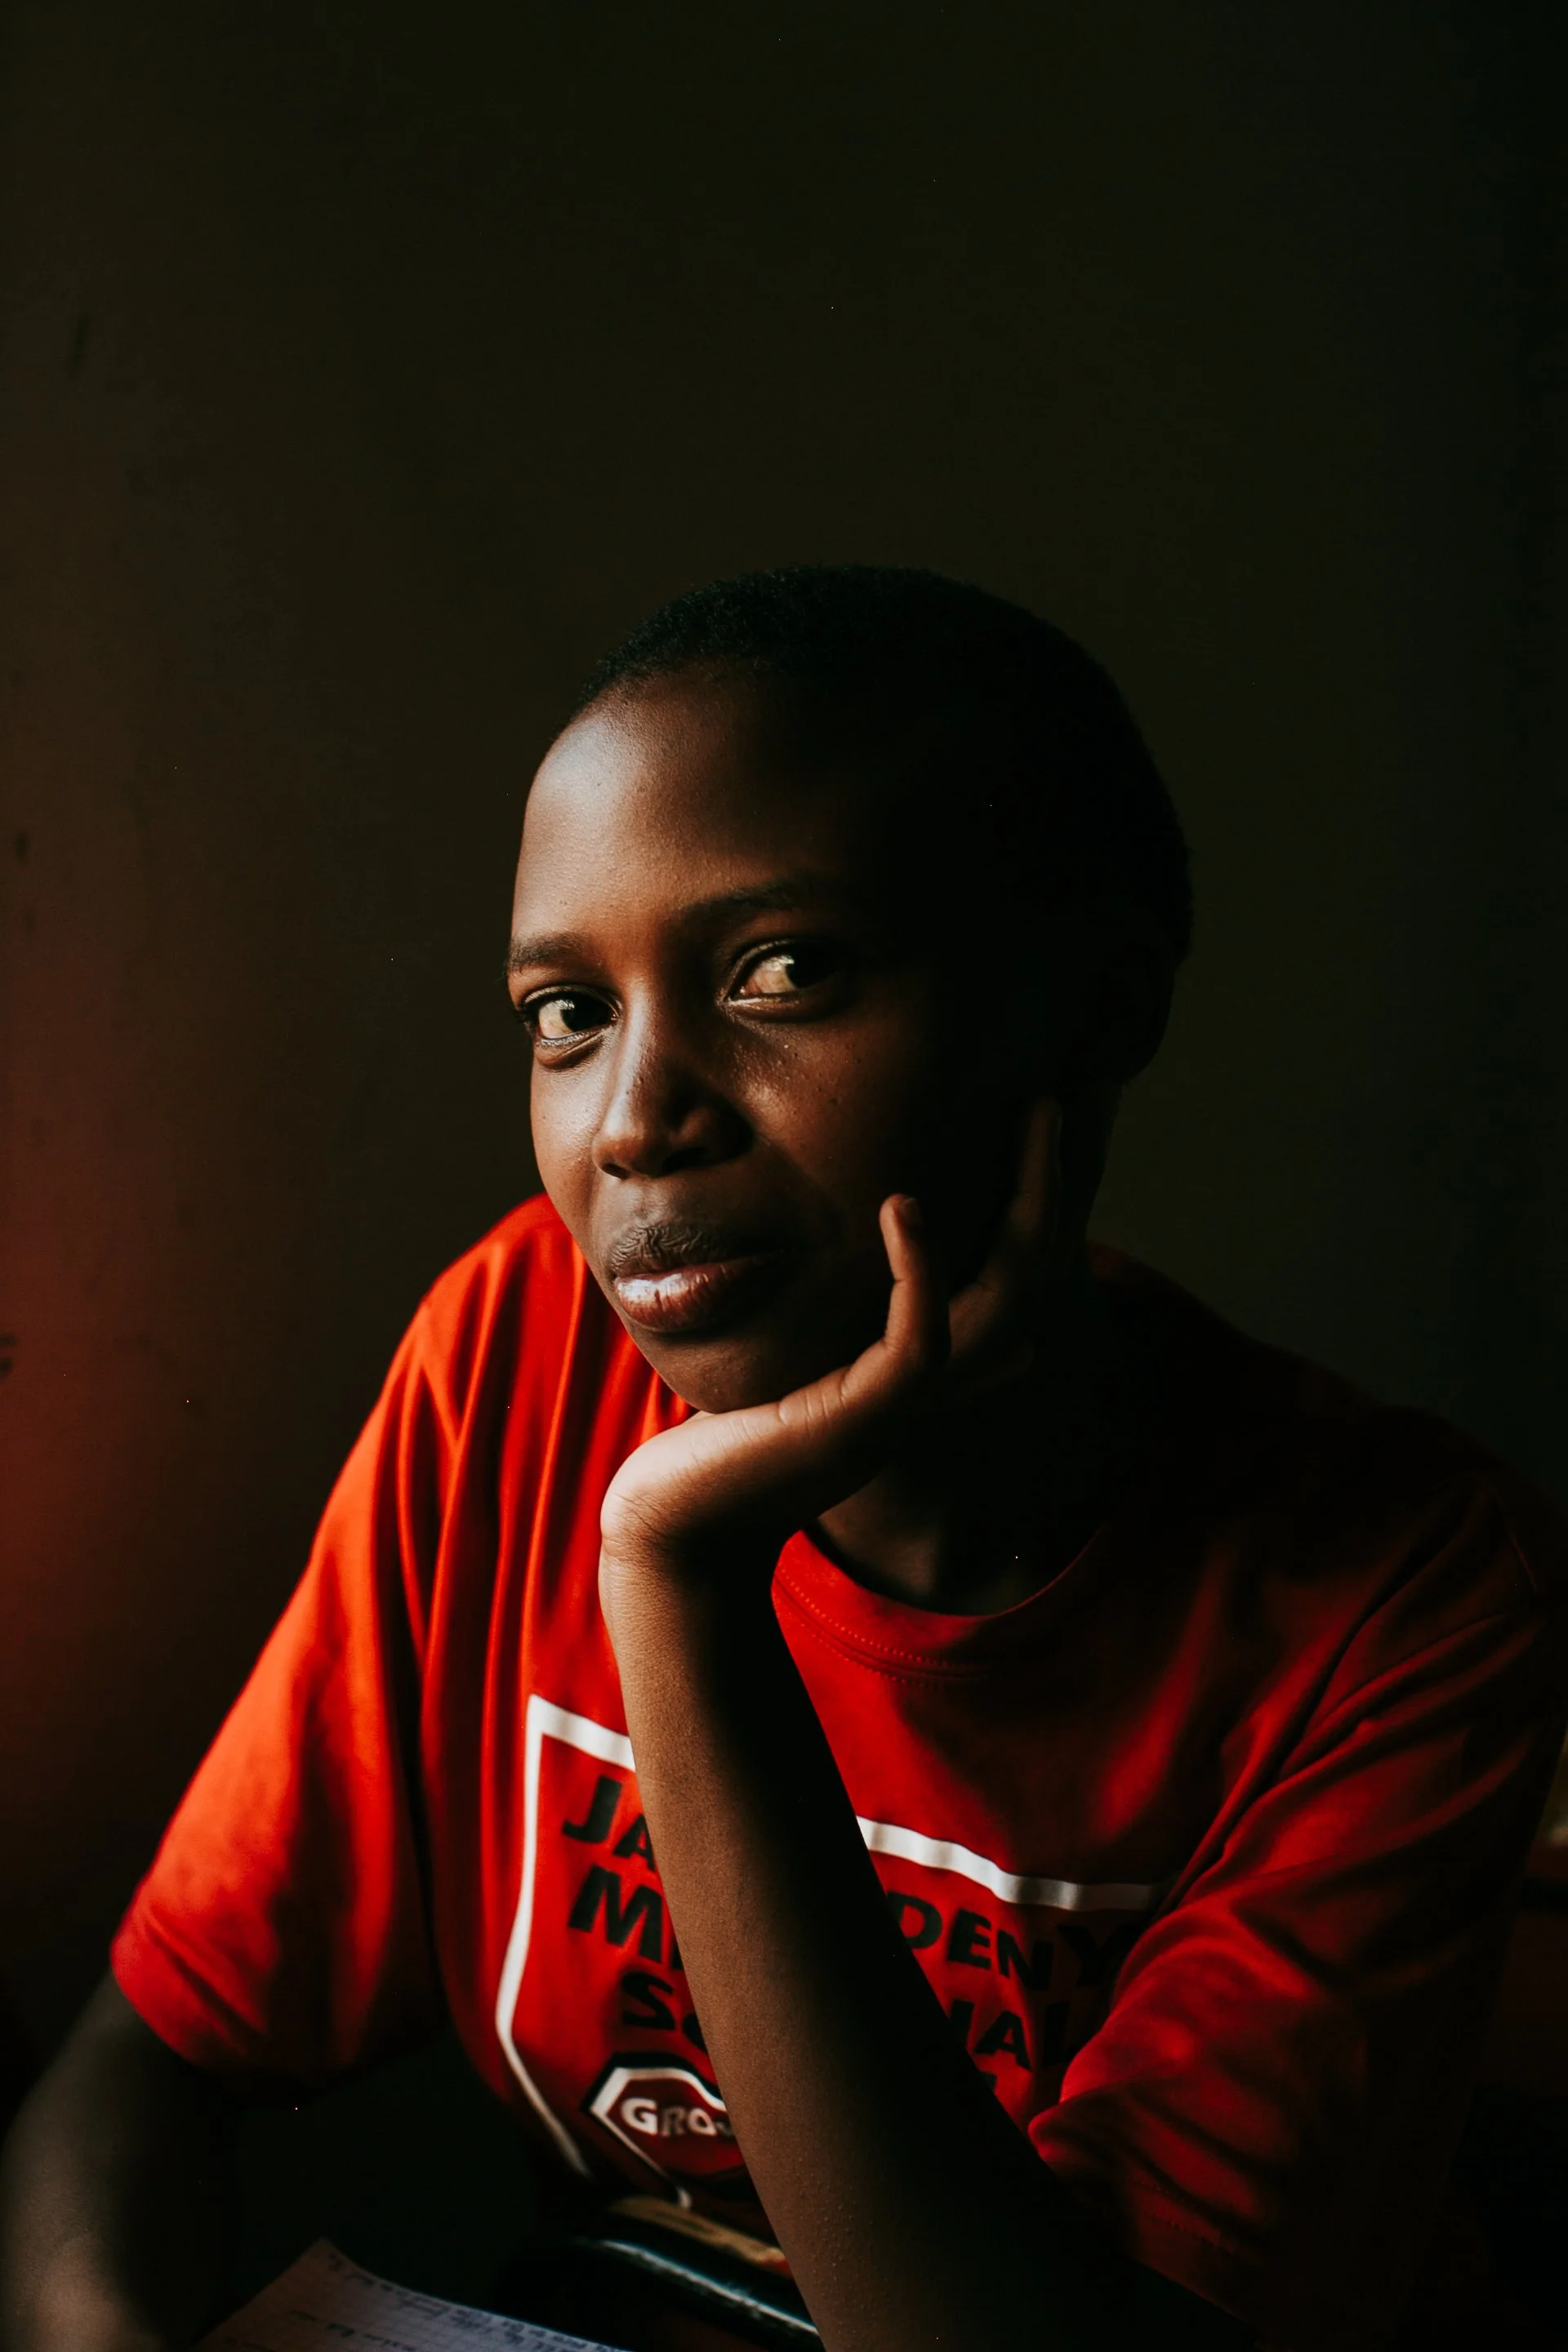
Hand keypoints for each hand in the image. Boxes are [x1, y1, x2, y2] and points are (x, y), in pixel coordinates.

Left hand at [598, 1099, 1059, 1609]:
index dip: (1039, 1219)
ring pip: (1006, 1304)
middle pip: (1029, 1287)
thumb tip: (827, 1289)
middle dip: (1050, 1194)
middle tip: (1052, 1105)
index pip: (1009, 1292)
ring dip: (1028, 1207)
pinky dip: (922, 1265)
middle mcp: (925, 1395)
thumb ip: (822, 1333)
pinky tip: (906, 1202)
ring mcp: (898, 1411)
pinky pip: (921, 1337)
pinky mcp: (858, 1421)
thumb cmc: (711, 1448)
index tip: (1039, 1139)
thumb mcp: (783, 1369)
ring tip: (1030, 1123)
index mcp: (915, 1380)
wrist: (671, 1531)